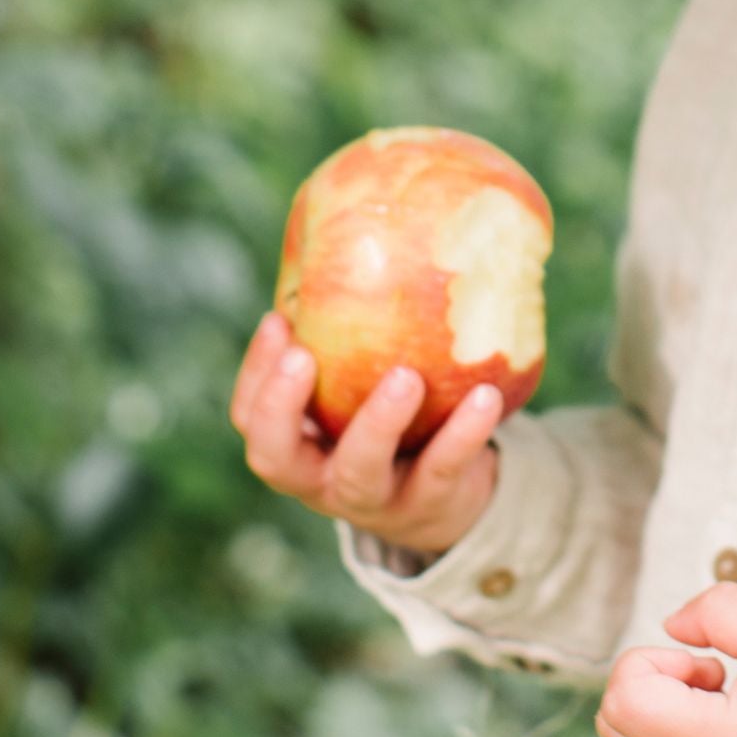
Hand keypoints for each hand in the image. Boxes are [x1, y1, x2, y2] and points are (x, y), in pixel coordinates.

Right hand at [229, 309, 501, 553]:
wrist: (448, 498)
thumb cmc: (396, 420)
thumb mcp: (359, 389)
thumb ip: (348, 340)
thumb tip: (362, 234)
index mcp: (297, 447)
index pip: (251, 419)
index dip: (255, 374)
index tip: (277, 320)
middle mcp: (321, 480)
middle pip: (276, 458)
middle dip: (283, 406)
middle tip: (304, 355)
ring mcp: (374, 499)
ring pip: (361, 471)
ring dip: (379, 422)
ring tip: (405, 376)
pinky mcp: (430, 502)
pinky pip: (442, 469)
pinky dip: (464, 433)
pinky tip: (485, 394)